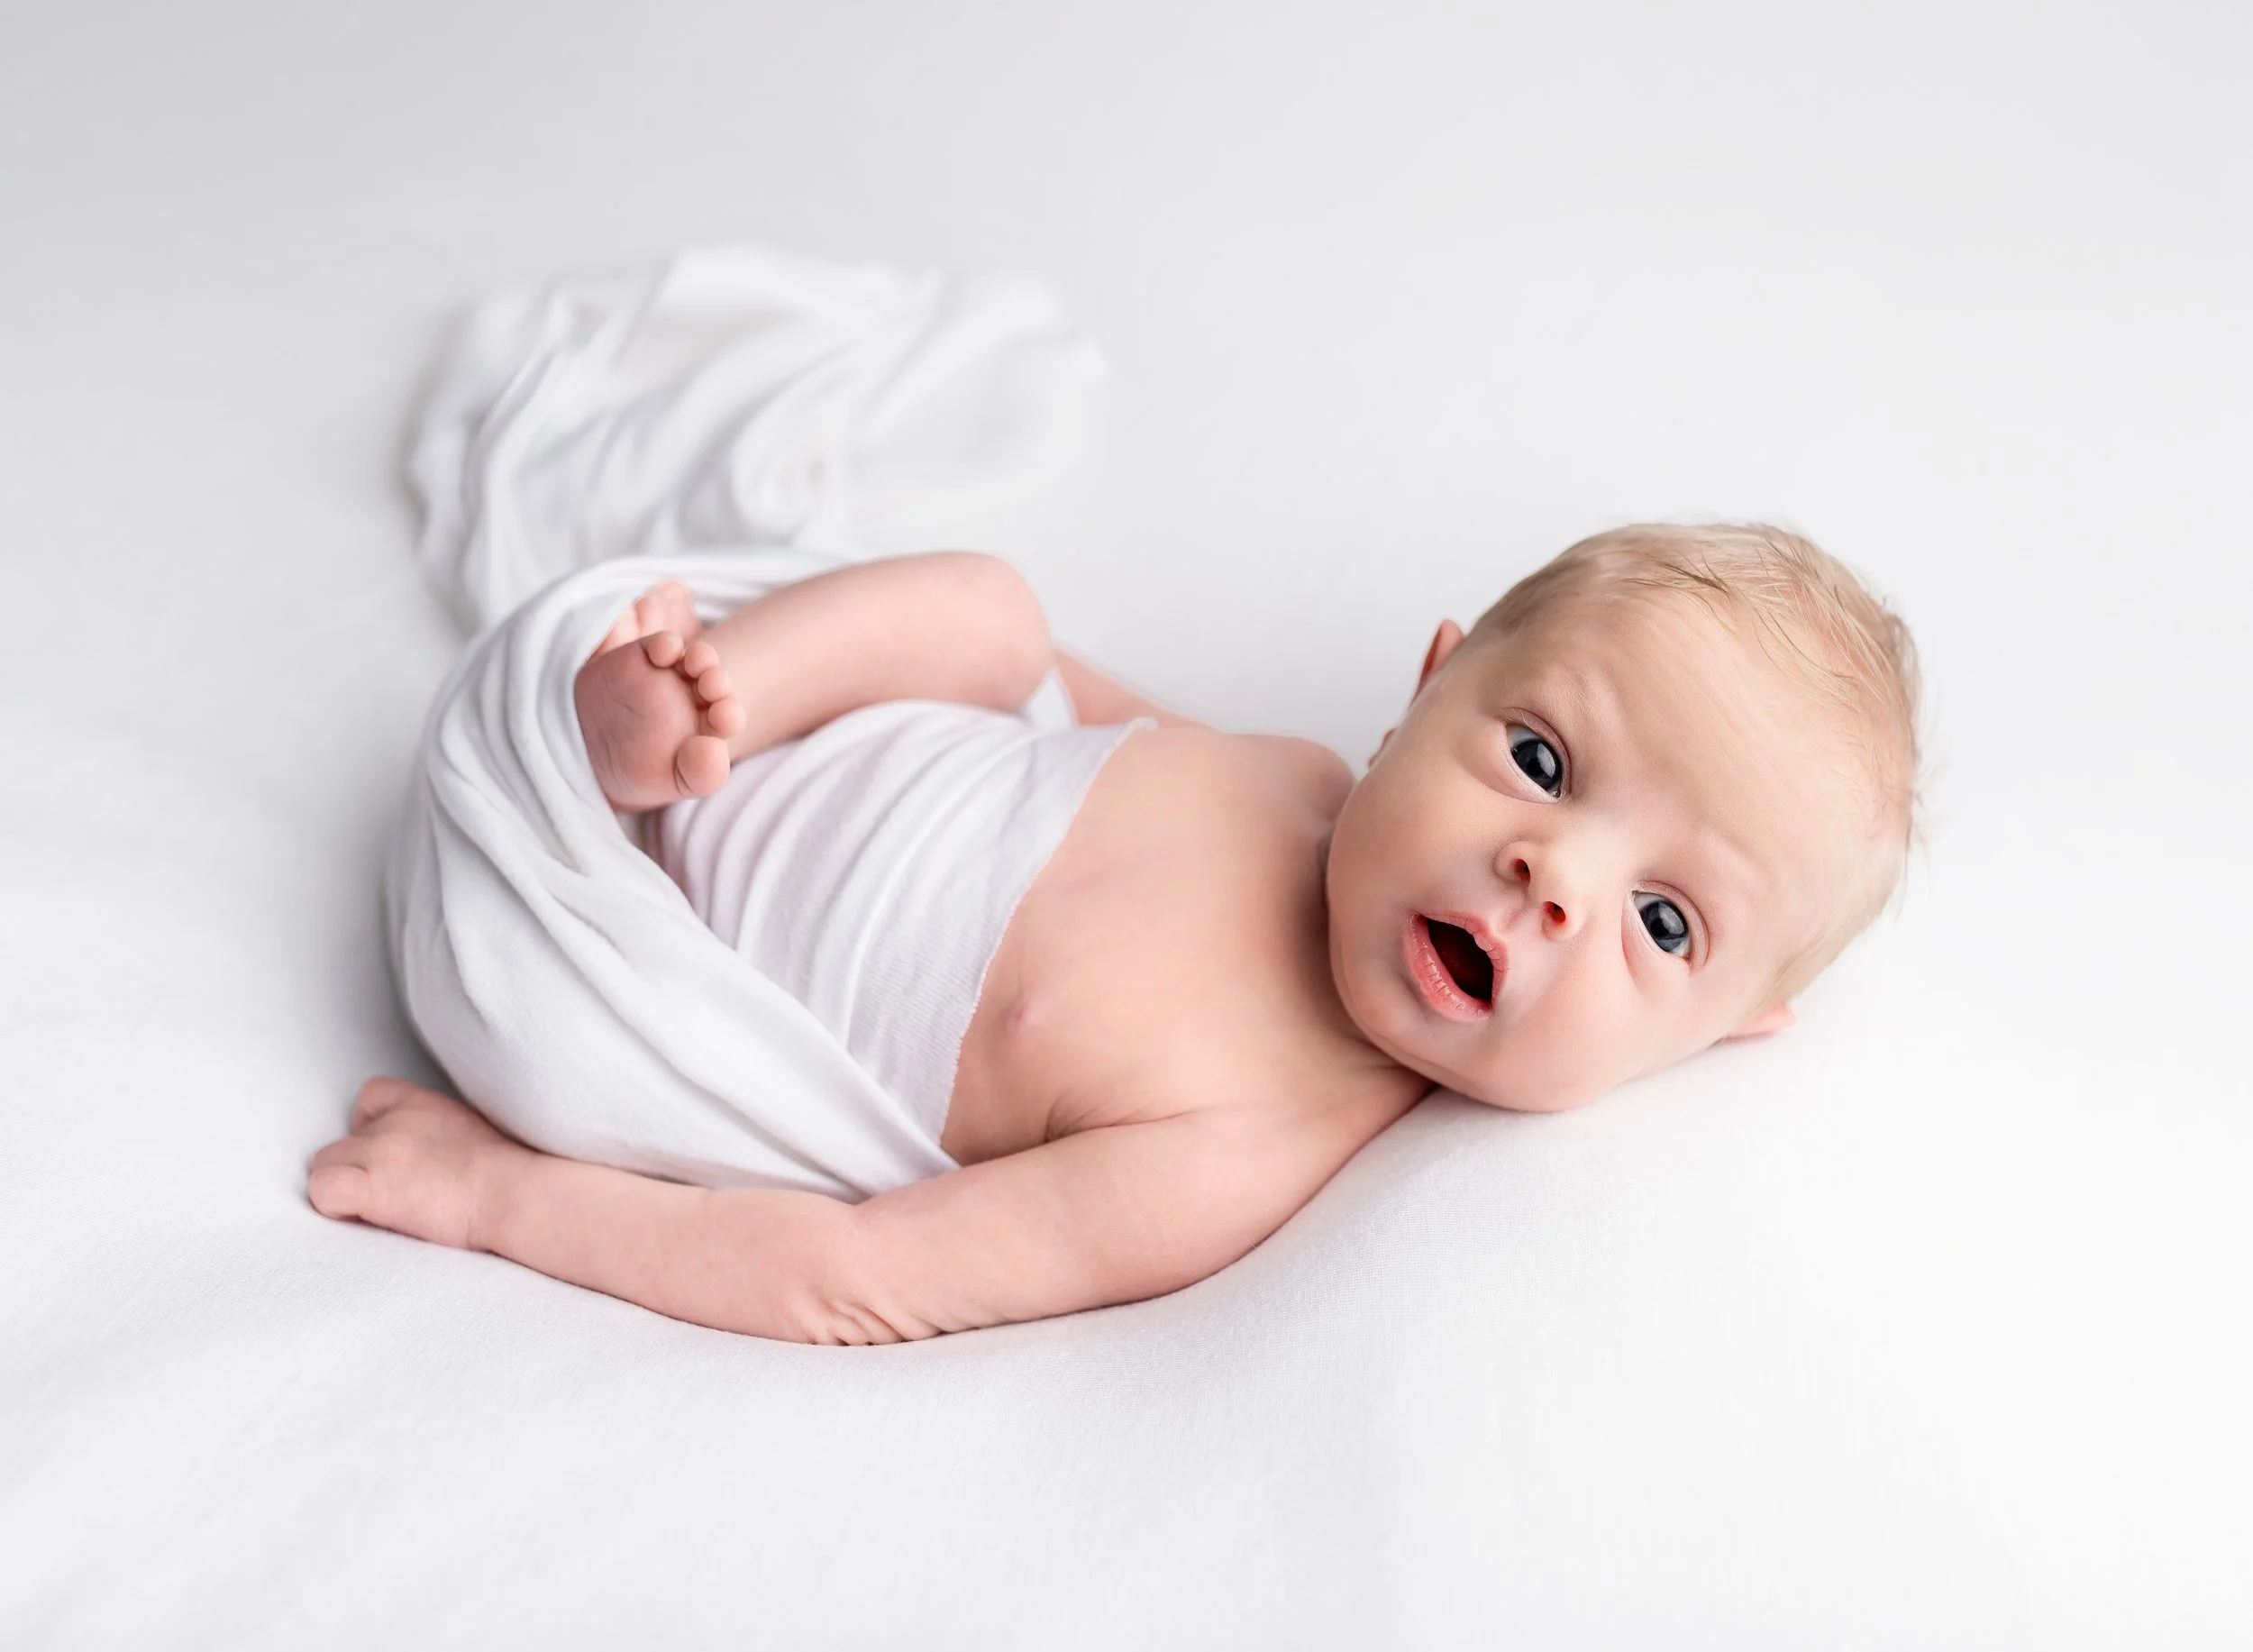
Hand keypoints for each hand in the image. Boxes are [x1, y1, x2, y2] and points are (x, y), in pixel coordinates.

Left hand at [308, 1079, 522, 1251]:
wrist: (516, 1193)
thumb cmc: (510, 1175)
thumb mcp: (475, 1132)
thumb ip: (439, 1133)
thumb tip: (427, 1159)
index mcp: (423, 1104)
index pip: (371, 1096)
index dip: (370, 1129)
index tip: (391, 1158)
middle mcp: (395, 1120)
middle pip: (341, 1139)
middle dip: (357, 1167)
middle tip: (390, 1194)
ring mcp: (379, 1150)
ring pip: (323, 1165)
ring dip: (344, 1187)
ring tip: (378, 1210)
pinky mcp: (371, 1185)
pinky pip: (322, 1190)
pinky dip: (335, 1206)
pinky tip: (365, 1218)